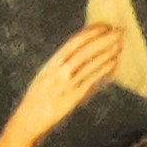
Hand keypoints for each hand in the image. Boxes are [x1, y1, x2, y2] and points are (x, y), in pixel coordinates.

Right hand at [7, 19, 128, 146]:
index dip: (89, 33)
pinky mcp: (73, 98)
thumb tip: (82, 55)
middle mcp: (58, 72)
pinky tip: (113, 63)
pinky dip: (103, 70)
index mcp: (51, 64)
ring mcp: (66, 85)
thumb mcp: (45, 78)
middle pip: (84, 51)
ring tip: (119, 45)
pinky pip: (91, 81)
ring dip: (105, 53)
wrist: (27, 121)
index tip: (103, 25)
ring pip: (89, 64)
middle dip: (102, 40)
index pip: (73, 43)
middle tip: (118, 32)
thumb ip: (60, 67)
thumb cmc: (37, 99)